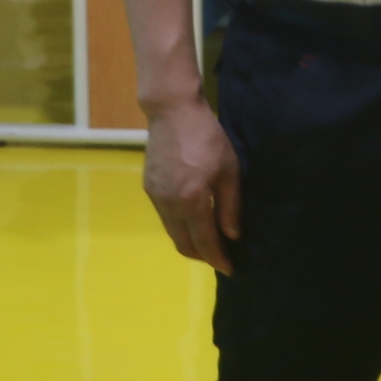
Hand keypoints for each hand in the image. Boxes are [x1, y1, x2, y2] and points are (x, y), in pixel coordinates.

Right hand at [143, 94, 243, 272]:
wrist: (172, 112)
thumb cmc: (208, 137)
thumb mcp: (229, 170)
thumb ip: (230, 205)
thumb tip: (231, 236)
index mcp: (192, 199)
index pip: (204, 241)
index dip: (217, 258)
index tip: (230, 268)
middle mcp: (169, 204)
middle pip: (183, 244)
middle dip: (202, 256)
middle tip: (220, 257)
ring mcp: (156, 197)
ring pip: (172, 233)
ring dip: (190, 242)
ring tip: (209, 242)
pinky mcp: (149, 188)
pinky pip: (165, 218)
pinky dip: (179, 227)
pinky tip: (193, 221)